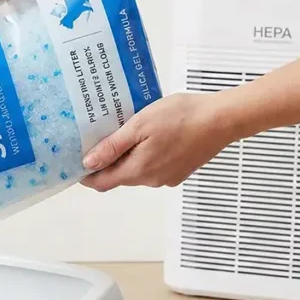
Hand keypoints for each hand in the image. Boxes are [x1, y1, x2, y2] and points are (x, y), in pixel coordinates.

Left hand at [79, 93, 238, 191]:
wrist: (223, 119)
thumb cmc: (182, 117)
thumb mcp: (139, 126)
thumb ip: (112, 147)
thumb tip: (89, 163)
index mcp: (138, 170)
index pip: (102, 183)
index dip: (87, 174)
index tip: (77, 162)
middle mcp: (152, 180)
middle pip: (119, 176)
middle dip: (108, 161)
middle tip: (102, 136)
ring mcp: (168, 177)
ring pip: (137, 171)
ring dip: (128, 156)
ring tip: (129, 132)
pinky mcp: (180, 171)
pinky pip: (154, 166)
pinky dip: (147, 155)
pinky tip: (152, 136)